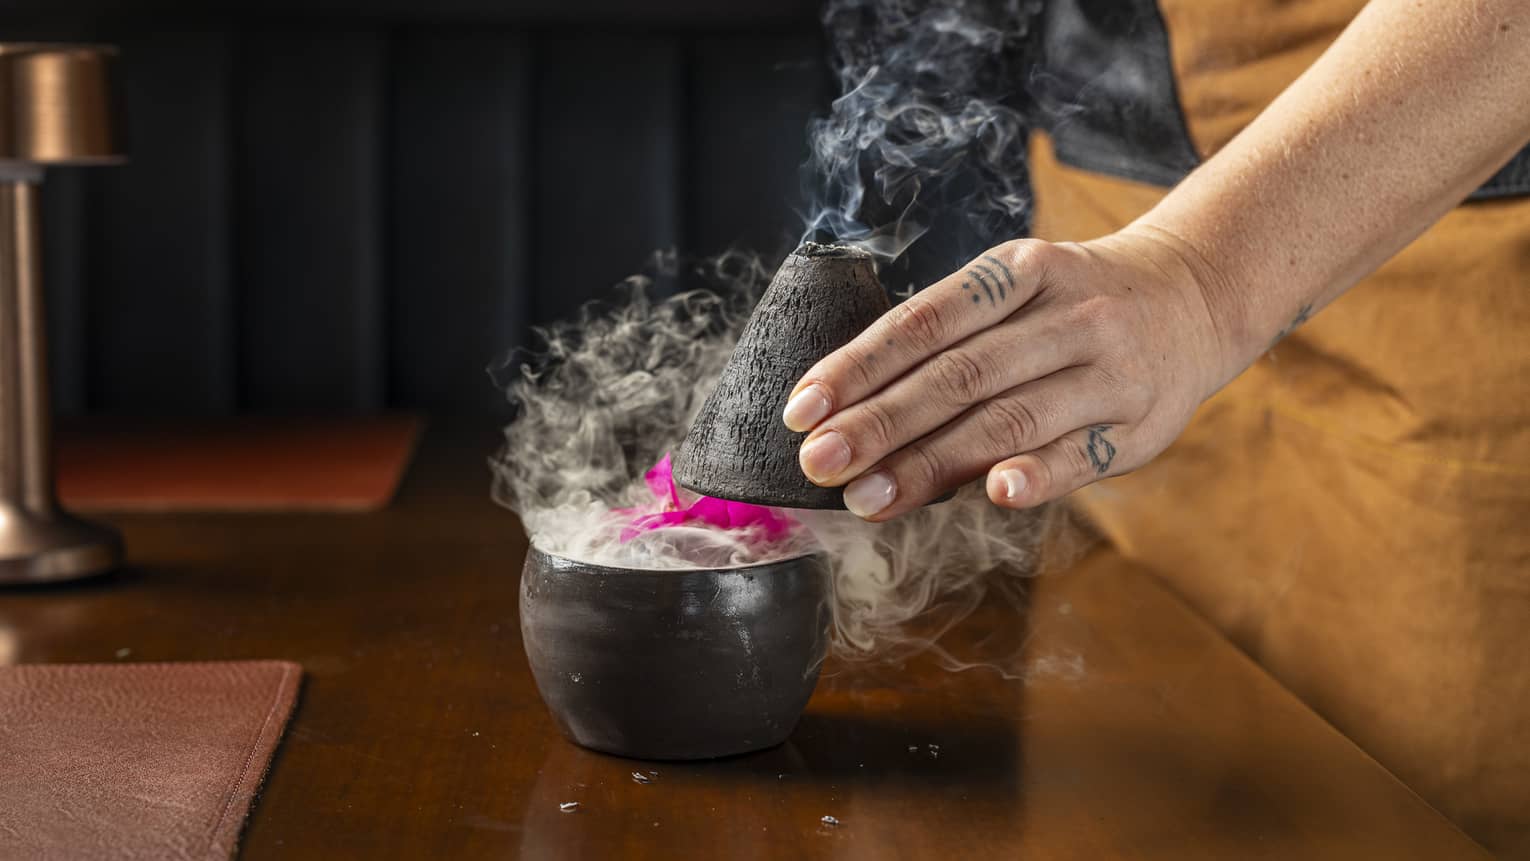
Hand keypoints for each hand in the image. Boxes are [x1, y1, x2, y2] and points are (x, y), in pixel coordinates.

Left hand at [782, 228, 1234, 519]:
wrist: (1196, 296)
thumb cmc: (1071, 306)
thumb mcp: (1016, 292)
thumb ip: (949, 344)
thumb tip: (851, 416)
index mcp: (1019, 272)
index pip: (924, 322)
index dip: (857, 367)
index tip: (800, 410)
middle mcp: (1065, 315)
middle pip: (958, 375)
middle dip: (878, 423)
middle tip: (818, 463)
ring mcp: (1106, 370)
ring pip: (1008, 418)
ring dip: (932, 462)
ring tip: (867, 497)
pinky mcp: (1138, 424)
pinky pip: (1082, 454)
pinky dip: (1039, 473)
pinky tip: (995, 493)